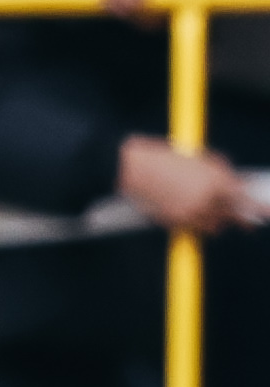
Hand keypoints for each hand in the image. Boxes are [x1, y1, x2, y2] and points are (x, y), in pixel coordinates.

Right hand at [118, 133, 260, 236]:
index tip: (268, 213)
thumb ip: (222, 171)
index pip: (246, 199)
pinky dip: (198, 222)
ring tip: (210, 211)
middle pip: (234, 216)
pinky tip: (193, 213)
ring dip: (217, 219)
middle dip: (243, 220)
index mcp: (218, 181)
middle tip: (249, 224)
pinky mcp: (176, 221)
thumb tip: (239, 182)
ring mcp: (192, 213)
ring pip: (215, 224)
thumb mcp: (200, 159)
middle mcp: (209, 200)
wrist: (131, 167)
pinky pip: (195, 227)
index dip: (259, 207)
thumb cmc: (165, 158)